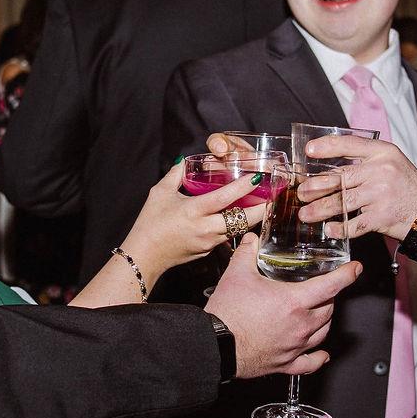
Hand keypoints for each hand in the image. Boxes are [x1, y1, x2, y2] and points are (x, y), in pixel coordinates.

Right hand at [120, 161, 272, 276]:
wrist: (144, 255)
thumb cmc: (150, 224)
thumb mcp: (159, 194)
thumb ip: (175, 175)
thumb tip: (184, 161)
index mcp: (193, 211)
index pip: (224, 198)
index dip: (243, 187)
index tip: (256, 177)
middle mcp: (205, 228)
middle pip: (241, 219)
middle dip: (260, 209)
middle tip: (271, 197)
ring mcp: (208, 242)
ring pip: (237, 229)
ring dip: (250, 218)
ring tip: (261, 206)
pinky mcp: (208, 250)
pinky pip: (227, 237)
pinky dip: (235, 227)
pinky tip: (239, 219)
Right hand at [203, 234, 358, 377]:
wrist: (215, 345)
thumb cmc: (228, 313)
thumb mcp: (237, 274)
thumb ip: (247, 253)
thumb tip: (252, 239)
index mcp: (294, 301)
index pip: (331, 285)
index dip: (347, 274)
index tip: (354, 269)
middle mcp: (301, 325)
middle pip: (329, 308)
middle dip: (330, 296)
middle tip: (323, 288)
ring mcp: (295, 346)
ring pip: (323, 331)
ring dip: (325, 320)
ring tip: (320, 311)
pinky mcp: (286, 363)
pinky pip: (310, 362)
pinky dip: (319, 357)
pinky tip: (322, 354)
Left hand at [295, 135, 416, 242]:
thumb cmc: (405, 186)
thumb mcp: (389, 163)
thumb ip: (363, 161)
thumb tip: (327, 168)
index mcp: (382, 152)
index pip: (348, 144)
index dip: (326, 147)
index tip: (308, 151)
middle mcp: (381, 170)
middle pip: (340, 178)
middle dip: (315, 187)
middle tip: (301, 193)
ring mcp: (381, 194)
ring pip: (342, 202)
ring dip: (320, 210)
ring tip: (306, 214)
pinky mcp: (382, 216)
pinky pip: (354, 224)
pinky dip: (339, 228)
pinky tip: (328, 229)